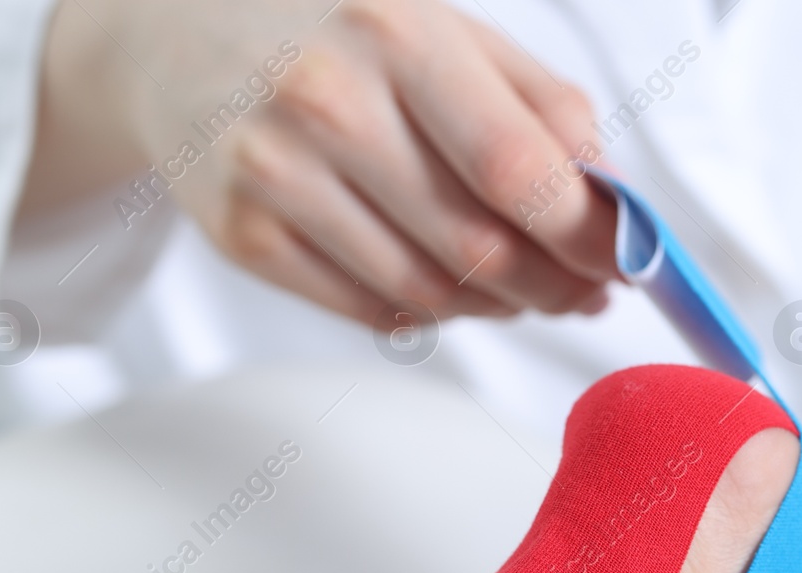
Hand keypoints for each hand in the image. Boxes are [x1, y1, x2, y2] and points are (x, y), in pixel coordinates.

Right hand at [23, 0, 616, 322]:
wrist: (177, 38)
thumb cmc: (339, 34)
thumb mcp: (446, 29)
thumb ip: (539, 105)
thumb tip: (611, 197)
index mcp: (400, 36)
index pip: (519, 168)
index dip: (587, 234)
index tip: (624, 261)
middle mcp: (329, 104)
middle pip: (480, 247)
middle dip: (554, 285)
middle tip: (585, 293)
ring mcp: (275, 176)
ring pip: (429, 292)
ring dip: (498, 307)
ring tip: (523, 289)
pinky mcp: (243, 237)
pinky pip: (372, 310)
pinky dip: (432, 314)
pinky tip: (450, 288)